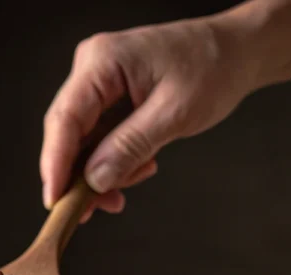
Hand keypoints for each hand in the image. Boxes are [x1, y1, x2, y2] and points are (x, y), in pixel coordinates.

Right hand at [40, 19, 251, 221]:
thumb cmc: (213, 67)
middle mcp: (93, 69)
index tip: (56, 201)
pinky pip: (99, 138)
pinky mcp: (109, 98)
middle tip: (99, 208)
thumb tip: (95, 179)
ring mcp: (99, 83)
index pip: (65, 119)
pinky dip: (116, 160)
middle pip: (67, 134)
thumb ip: (131, 145)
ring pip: (83, 142)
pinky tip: (142, 164)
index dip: (55, 164)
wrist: (235, 52)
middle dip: (82, 175)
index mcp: (103, 61)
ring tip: (141, 174)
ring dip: (104, 171)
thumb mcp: (175, 112)